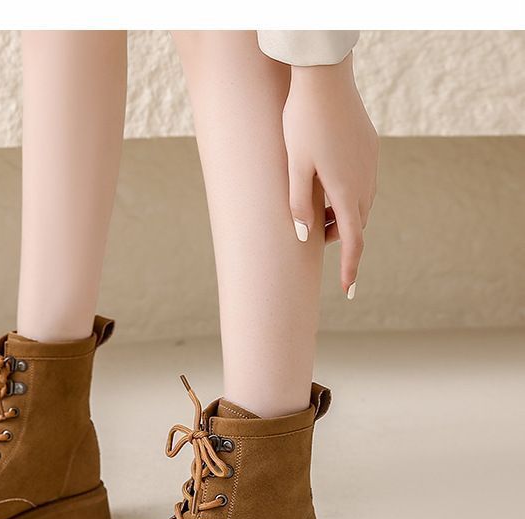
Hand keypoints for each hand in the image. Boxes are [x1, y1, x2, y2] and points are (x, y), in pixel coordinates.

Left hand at [283, 54, 377, 297]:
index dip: (350, 269)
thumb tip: (305, 237)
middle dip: (335, 237)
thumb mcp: (293, 167)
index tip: (349, 292)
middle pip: (354, 224)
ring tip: (313, 207)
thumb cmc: (302, 124)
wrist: (324, 79)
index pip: (353, 241)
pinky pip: (361, 183)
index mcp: (347, 191)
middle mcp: (365, 182)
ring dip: (339, 215)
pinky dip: (345, 195)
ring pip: (358, 204)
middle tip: (308, 233)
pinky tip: (325, 181)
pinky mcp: (370, 149)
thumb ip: (299, 204)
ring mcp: (371, 165)